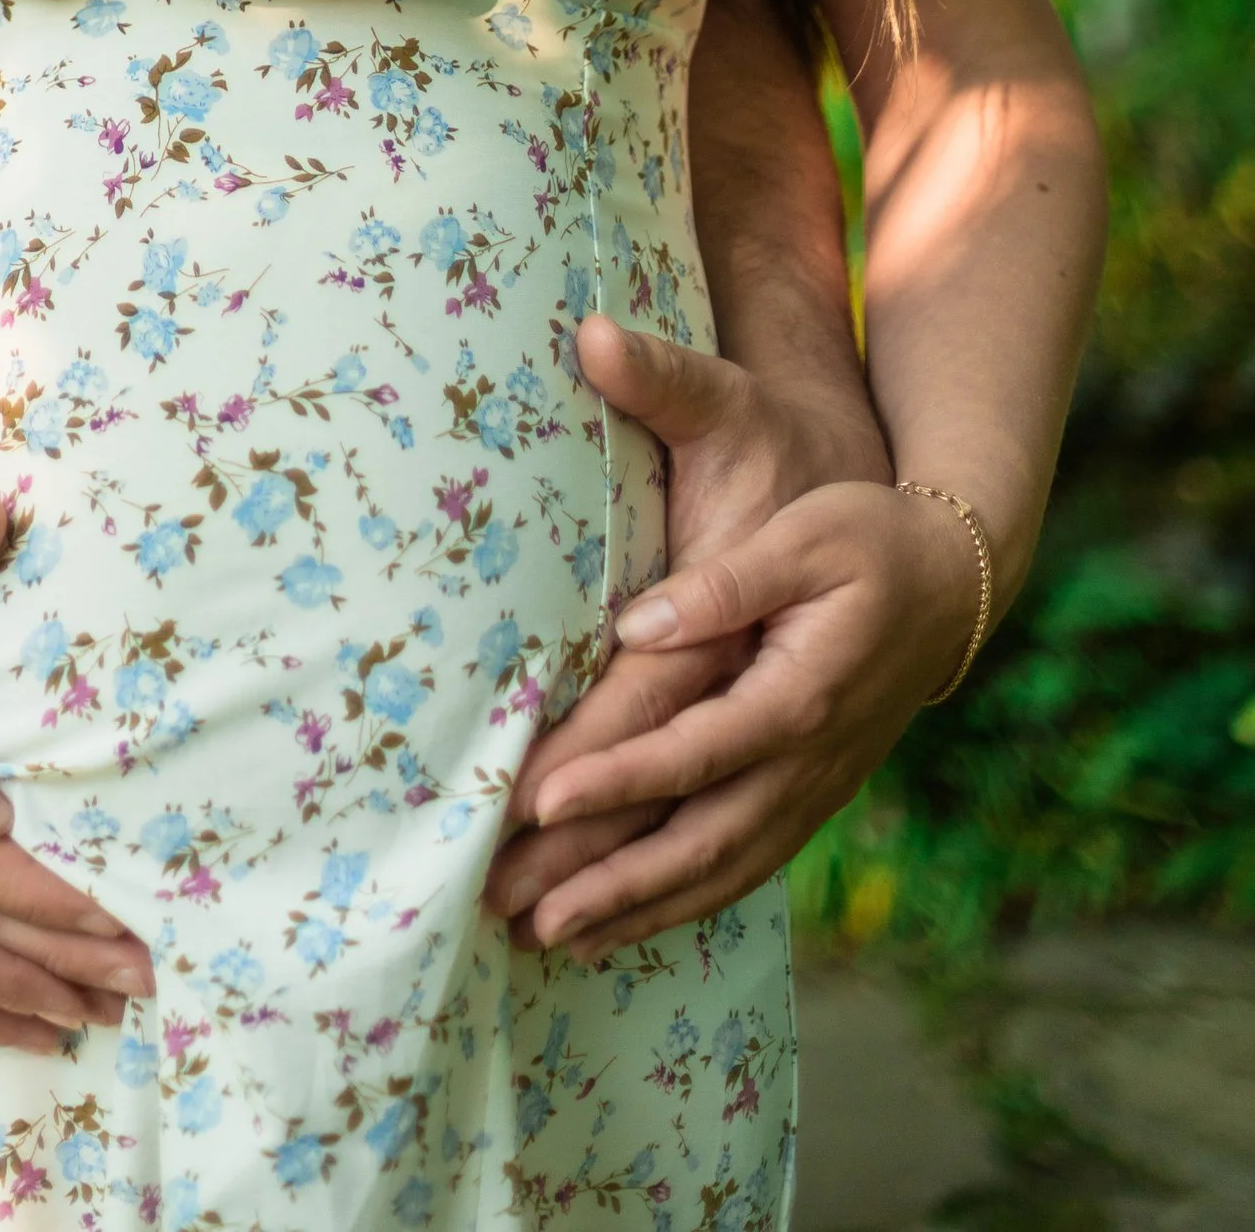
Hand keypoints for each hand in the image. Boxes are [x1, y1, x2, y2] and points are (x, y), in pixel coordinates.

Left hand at [498, 478, 977, 959]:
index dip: (616, 781)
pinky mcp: (814, 797)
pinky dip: (688, 903)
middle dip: (611, 884)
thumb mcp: (805, 539)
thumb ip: (724, 586)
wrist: (955, 586)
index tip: (540, 803)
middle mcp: (807, 764)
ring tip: (559, 940)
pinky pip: (748, 867)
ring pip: (722, 872)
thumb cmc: (873, 541)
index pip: (692, 754)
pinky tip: (633, 921)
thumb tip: (638, 626)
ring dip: (640, 911)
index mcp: (799, 697)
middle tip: (524, 914)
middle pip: (701, 842)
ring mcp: (815, 790)